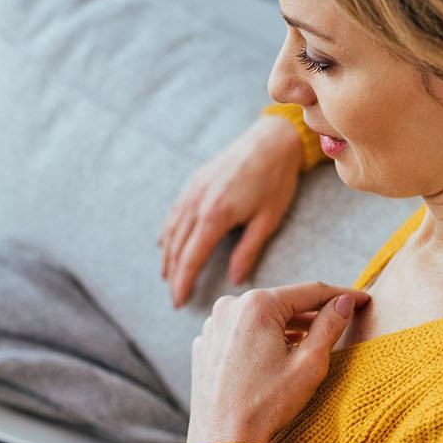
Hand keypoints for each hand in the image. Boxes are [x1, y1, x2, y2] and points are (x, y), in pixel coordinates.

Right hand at [160, 114, 303, 307]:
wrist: (272, 140)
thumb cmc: (275, 180)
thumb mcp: (267, 220)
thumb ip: (248, 251)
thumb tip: (235, 280)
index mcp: (215, 216)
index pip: (191, 258)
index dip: (183, 283)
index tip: (179, 301)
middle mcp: (197, 204)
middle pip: (177, 248)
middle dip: (174, 275)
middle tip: (174, 298)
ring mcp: (192, 191)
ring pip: (171, 231)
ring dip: (167, 256)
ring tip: (167, 275)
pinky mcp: (194, 182)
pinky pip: (174, 213)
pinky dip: (168, 232)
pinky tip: (167, 243)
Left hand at [186, 282, 369, 442]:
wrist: (223, 439)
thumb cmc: (266, 405)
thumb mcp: (309, 364)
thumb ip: (329, 325)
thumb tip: (345, 301)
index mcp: (256, 305)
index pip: (309, 292)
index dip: (340, 295)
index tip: (362, 299)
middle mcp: (229, 307)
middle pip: (282, 303)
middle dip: (311, 312)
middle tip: (339, 320)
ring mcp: (212, 325)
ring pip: (259, 318)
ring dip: (285, 326)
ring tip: (309, 341)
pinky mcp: (204, 344)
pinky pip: (239, 333)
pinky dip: (259, 339)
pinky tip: (273, 357)